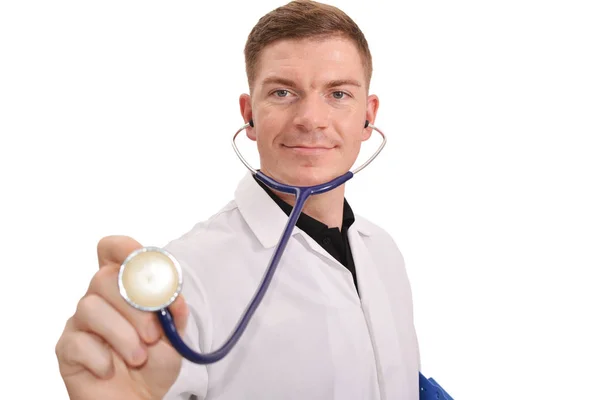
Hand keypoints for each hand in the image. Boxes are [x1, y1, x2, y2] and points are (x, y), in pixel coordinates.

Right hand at [55, 236, 188, 399]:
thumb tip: (174, 298)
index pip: (112, 251)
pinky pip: (77, 342)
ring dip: (122, 334)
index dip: (124, 248)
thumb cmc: (154, 363)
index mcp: (123, 288)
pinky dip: (101, 357)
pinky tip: (111, 368)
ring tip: (139, 357)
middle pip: (103, 278)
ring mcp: (80, 322)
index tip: (142, 259)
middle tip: (153, 335)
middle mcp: (98, 298)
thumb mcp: (174, 335)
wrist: (141, 398)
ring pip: (90, 307)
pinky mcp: (67, 349)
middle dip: (135, 307)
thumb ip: (174, 313)